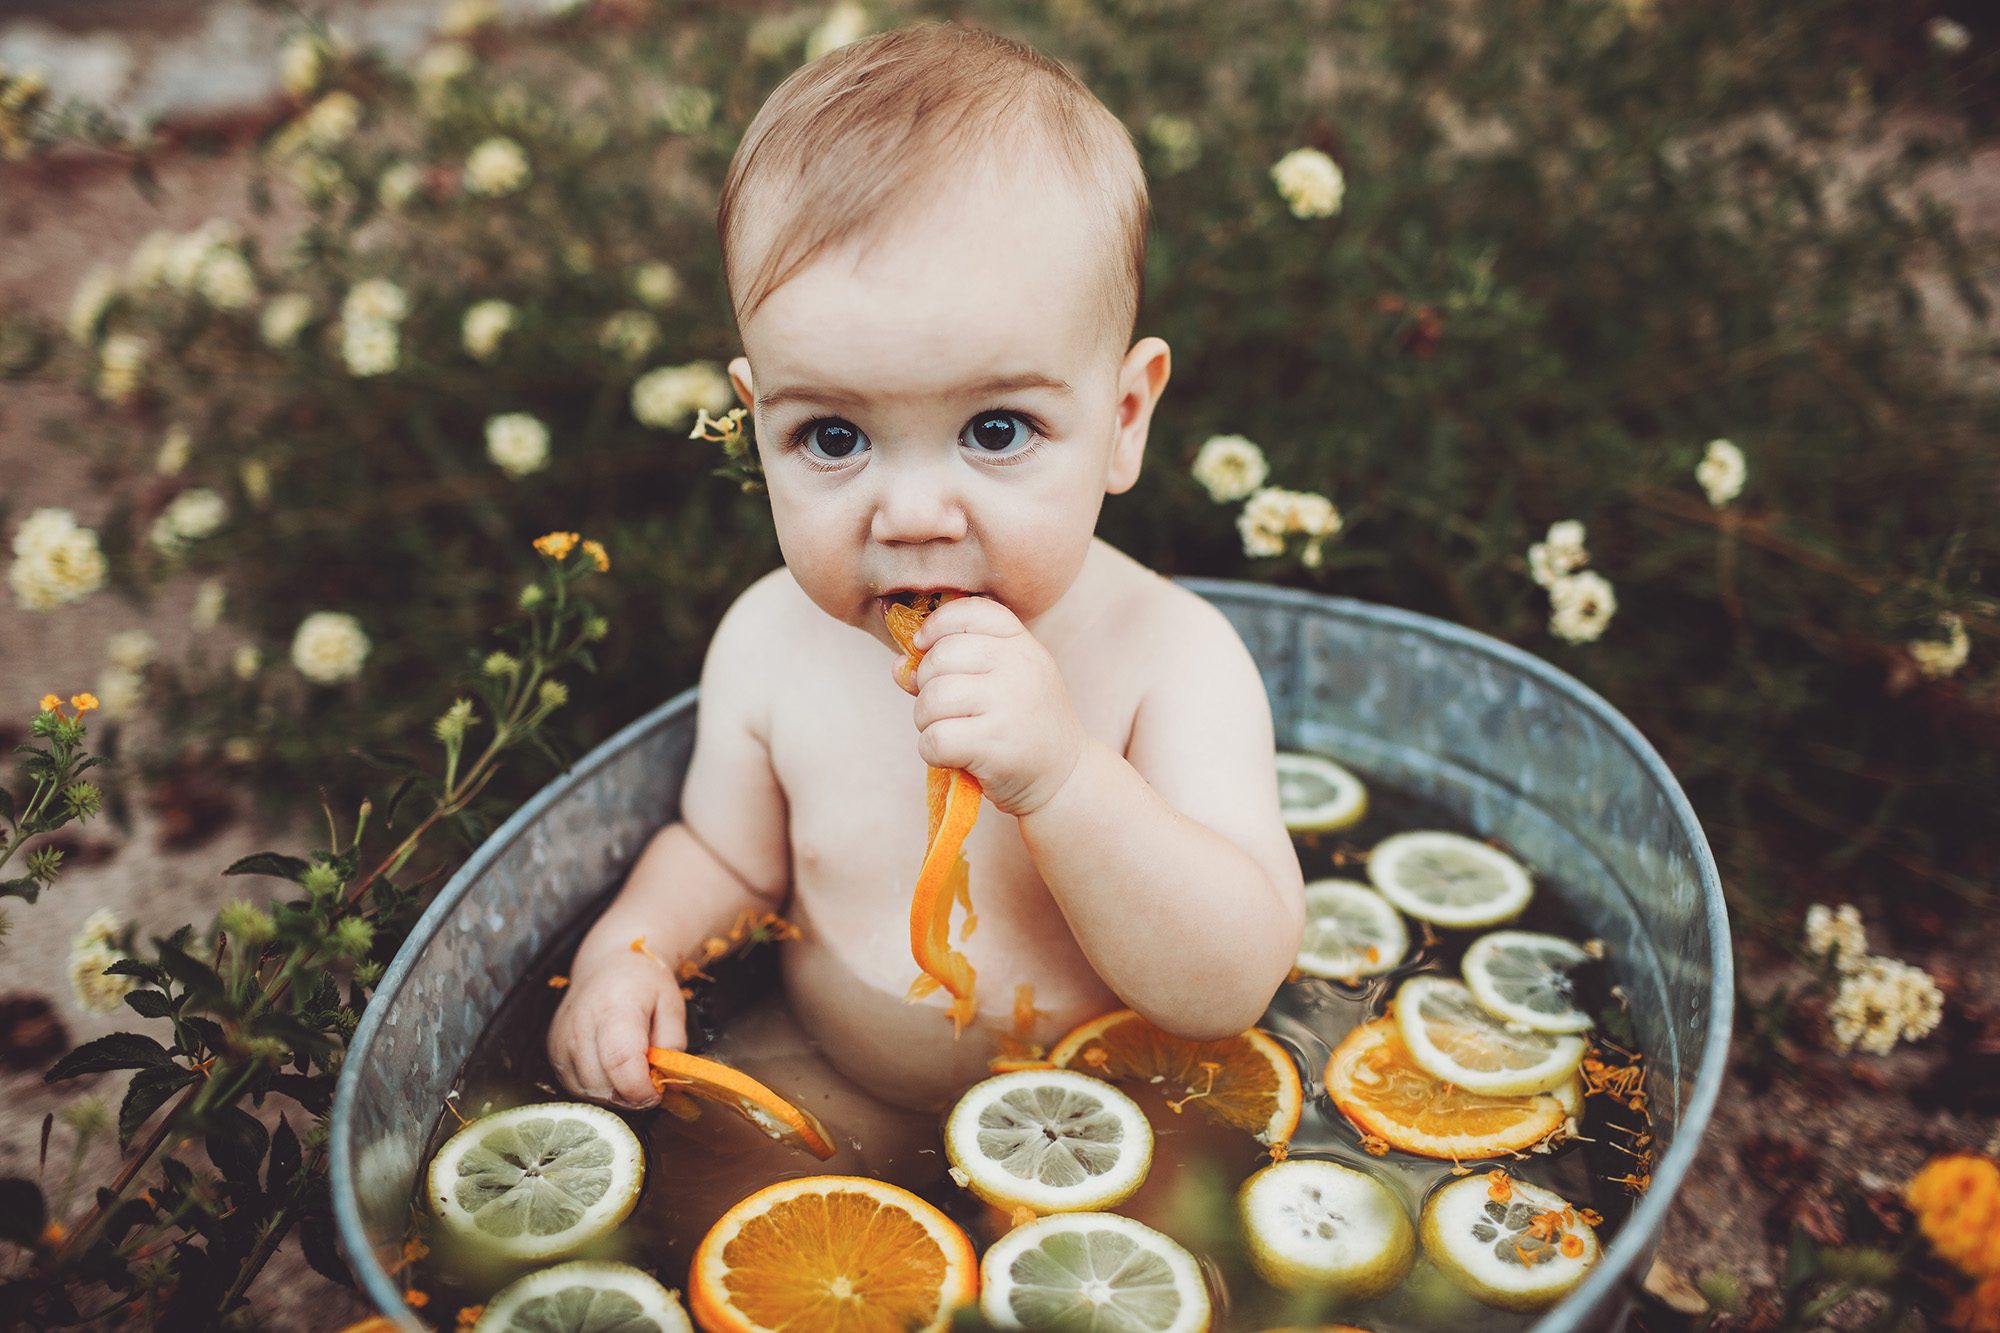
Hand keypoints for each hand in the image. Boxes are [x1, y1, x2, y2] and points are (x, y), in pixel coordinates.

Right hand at [547, 950, 686, 1108]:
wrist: (607, 966)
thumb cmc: (642, 984)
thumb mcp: (673, 1005)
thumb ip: (673, 1044)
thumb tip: (667, 1079)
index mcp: (615, 1011)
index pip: (621, 1063)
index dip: (642, 1090)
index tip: (658, 1091)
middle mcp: (581, 1027)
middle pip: (603, 1086)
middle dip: (631, 1095)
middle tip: (648, 1079)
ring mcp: (562, 1041)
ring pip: (588, 1092)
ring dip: (614, 1093)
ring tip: (630, 1070)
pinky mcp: (552, 1051)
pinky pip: (576, 1087)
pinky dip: (597, 1087)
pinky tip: (611, 1069)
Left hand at [899, 596, 1086, 816]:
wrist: (1064, 777)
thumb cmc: (1023, 725)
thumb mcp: (1001, 683)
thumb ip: (953, 667)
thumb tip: (900, 666)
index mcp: (1021, 644)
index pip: (968, 611)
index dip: (935, 626)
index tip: (924, 648)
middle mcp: (1018, 666)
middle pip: (940, 657)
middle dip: (926, 686)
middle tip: (944, 710)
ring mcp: (1008, 703)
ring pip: (932, 698)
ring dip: (926, 721)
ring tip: (948, 732)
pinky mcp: (994, 742)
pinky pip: (935, 738)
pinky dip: (932, 751)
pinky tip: (953, 756)